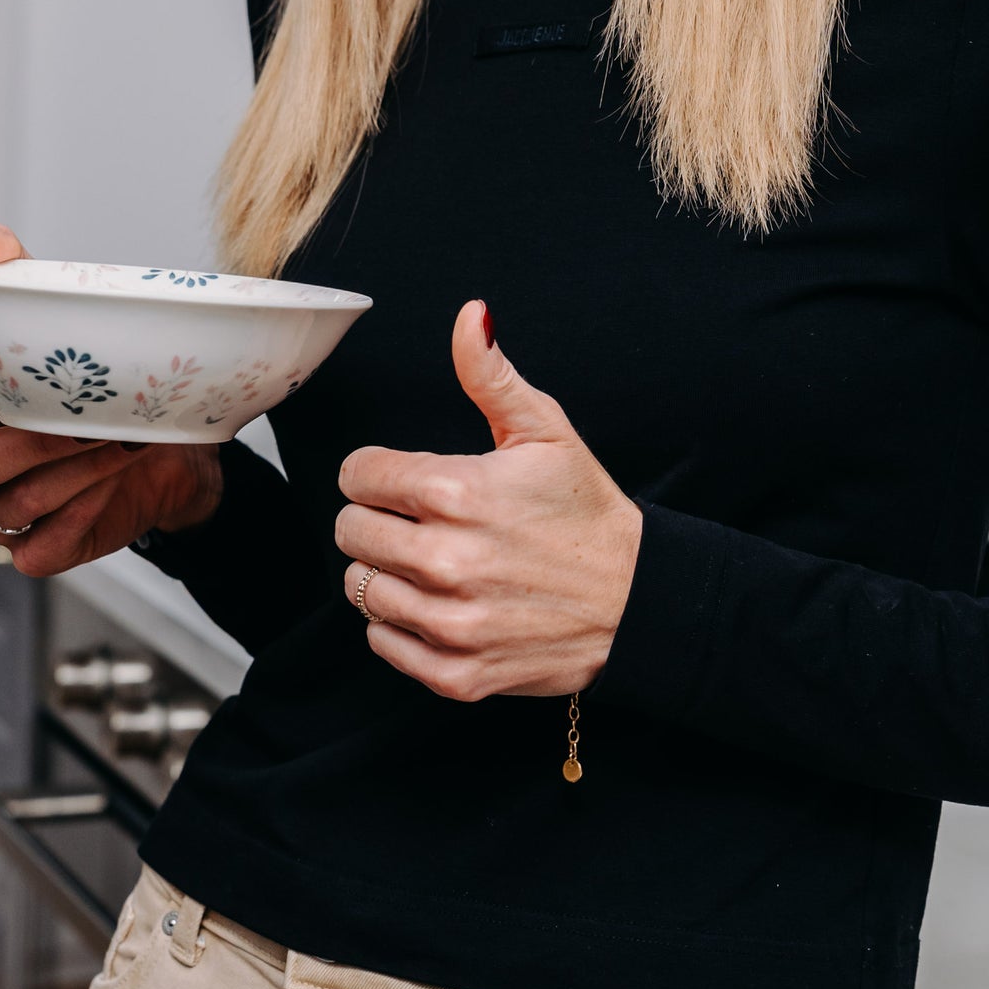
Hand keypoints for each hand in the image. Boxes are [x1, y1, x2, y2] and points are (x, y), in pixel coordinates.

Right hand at [0, 225, 223, 576]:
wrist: (174, 448)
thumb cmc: (105, 387)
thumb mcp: (68, 322)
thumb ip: (16, 272)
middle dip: (29, 442)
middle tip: (84, 419)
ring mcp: (1, 513)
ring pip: (12, 504)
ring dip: (73, 470)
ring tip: (122, 441)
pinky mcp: (39, 549)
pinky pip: (40, 548)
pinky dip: (80, 514)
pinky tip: (113, 483)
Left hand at [335, 301, 641, 701]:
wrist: (638, 601)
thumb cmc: (586, 511)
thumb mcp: (545, 431)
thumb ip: (490, 374)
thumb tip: (469, 315)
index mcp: (458, 490)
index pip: (358, 474)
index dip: (380, 472)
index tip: (409, 481)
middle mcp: (446, 559)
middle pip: (350, 531)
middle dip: (376, 520)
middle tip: (421, 522)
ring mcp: (451, 622)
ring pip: (360, 588)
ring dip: (387, 573)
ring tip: (433, 563)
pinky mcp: (458, 673)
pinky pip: (382, 643)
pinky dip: (399, 626)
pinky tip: (440, 605)